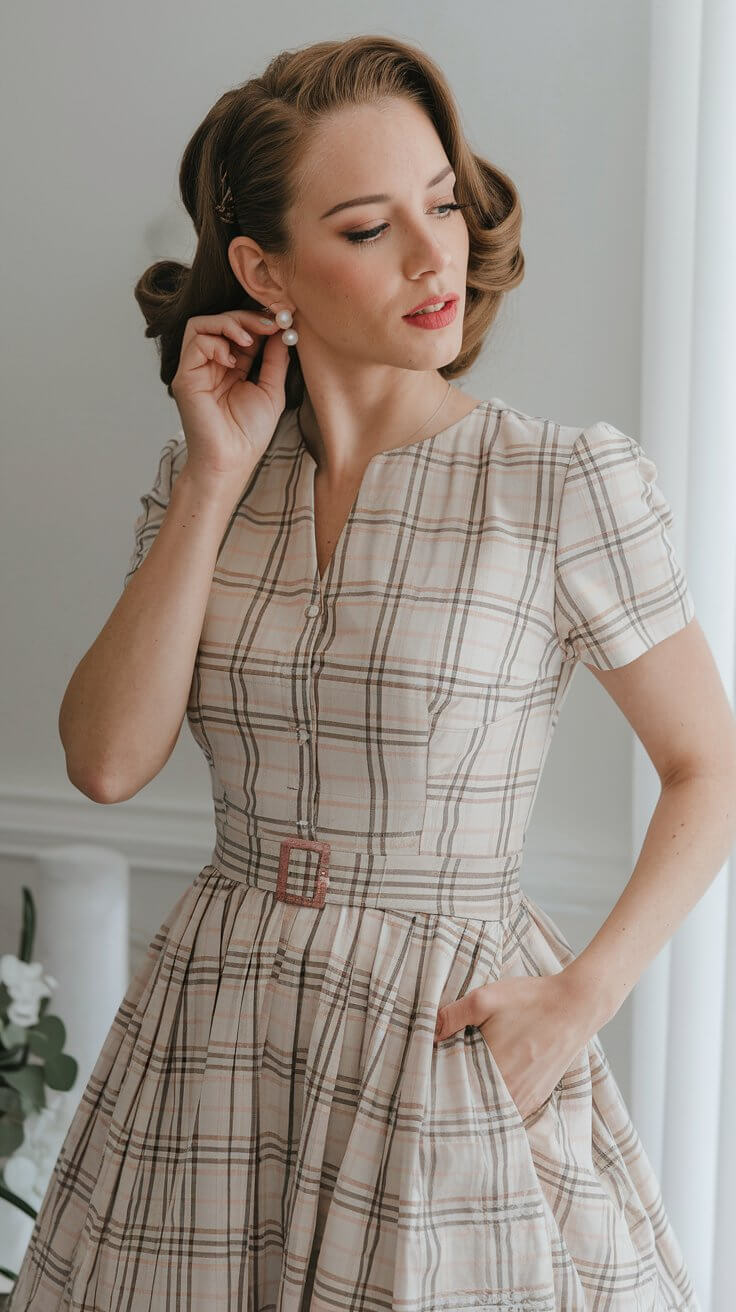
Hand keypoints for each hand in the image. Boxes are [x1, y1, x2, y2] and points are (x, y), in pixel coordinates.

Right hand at [170, 308, 289, 491]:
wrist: (230, 461)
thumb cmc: (248, 434)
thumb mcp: (271, 390)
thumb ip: (275, 359)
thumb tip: (284, 331)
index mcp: (231, 367)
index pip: (240, 330)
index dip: (259, 321)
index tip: (282, 321)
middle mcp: (211, 365)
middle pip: (220, 321)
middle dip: (247, 317)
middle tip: (270, 324)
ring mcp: (195, 369)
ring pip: (202, 324)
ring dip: (230, 323)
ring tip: (250, 339)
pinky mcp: (185, 376)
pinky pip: (195, 341)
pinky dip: (216, 342)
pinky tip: (232, 361)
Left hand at [433, 970, 590, 1121]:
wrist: (576, 1005)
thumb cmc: (531, 1000)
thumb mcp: (485, 998)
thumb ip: (453, 1016)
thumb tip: (430, 1034)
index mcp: (494, 1070)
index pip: (456, 1091)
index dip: (440, 1086)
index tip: (428, 1078)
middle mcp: (511, 1092)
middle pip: (473, 1105)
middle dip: (456, 1097)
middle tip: (440, 1084)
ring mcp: (527, 1098)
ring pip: (492, 1111)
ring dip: (477, 1103)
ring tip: (462, 1088)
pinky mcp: (538, 1096)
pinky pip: (511, 1111)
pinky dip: (497, 1104)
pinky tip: (487, 1088)